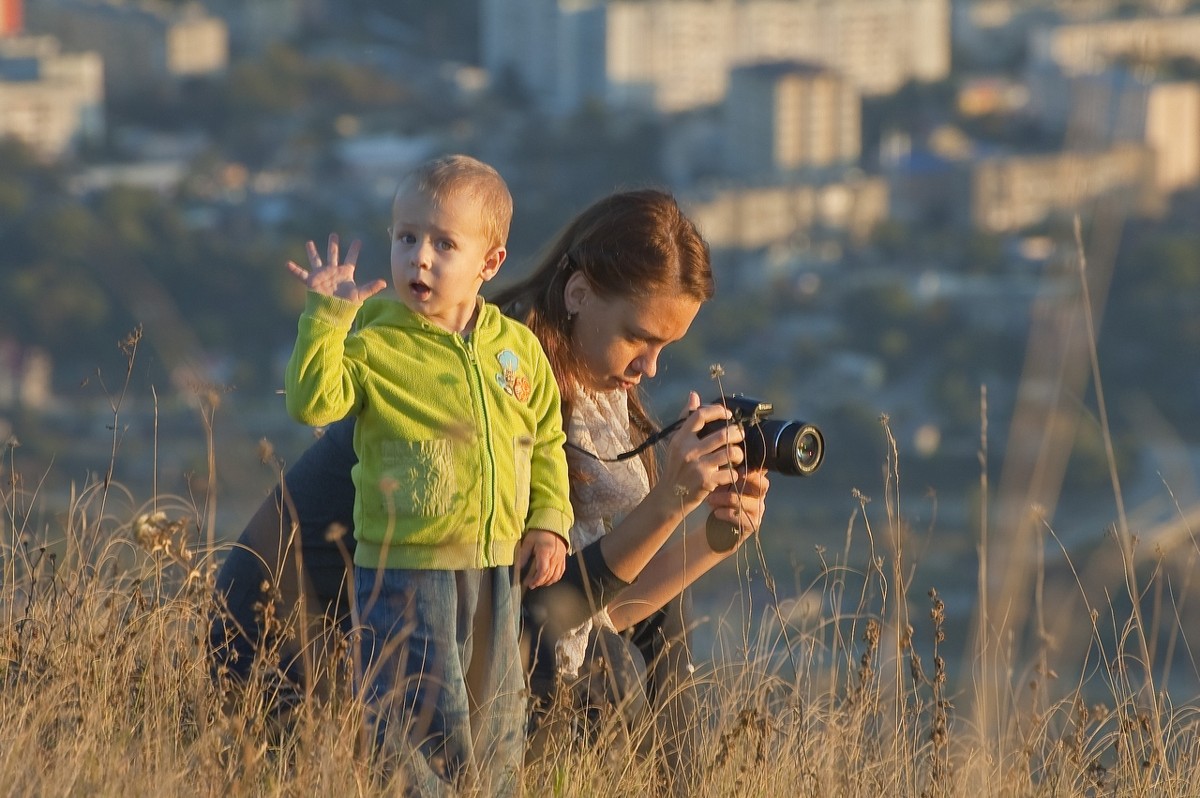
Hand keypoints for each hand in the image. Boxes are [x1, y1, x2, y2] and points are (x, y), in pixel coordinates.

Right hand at [286, 233, 386, 301]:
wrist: (332, 314)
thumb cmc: (346, 306)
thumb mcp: (360, 295)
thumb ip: (371, 288)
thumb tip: (385, 282)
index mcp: (345, 274)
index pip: (351, 259)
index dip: (354, 250)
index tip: (358, 240)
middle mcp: (333, 272)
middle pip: (333, 255)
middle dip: (333, 245)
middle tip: (334, 234)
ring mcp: (322, 276)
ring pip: (317, 260)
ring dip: (313, 252)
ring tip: (309, 243)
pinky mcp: (312, 282)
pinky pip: (301, 274)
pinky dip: (294, 270)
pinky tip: (287, 264)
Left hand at [517, 529, 566, 588]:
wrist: (552, 526)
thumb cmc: (539, 533)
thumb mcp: (528, 541)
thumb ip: (524, 554)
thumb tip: (518, 567)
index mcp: (545, 552)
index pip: (543, 570)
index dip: (536, 580)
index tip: (529, 583)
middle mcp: (555, 557)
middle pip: (549, 575)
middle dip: (539, 582)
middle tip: (531, 584)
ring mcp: (560, 559)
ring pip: (555, 576)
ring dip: (546, 582)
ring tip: (538, 582)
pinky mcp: (563, 559)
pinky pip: (560, 572)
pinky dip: (554, 578)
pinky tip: (548, 579)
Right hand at [656, 391, 747, 512]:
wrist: (668, 498)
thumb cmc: (675, 468)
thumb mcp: (675, 443)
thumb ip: (685, 420)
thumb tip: (694, 395)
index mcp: (680, 438)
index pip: (700, 415)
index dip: (718, 410)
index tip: (728, 414)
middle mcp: (688, 451)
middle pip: (722, 434)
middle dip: (737, 433)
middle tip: (740, 435)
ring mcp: (698, 467)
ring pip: (730, 453)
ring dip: (738, 454)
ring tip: (737, 455)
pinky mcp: (706, 482)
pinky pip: (730, 473)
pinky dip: (734, 473)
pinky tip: (731, 473)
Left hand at [706, 467, 768, 535]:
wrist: (715, 527)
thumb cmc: (719, 502)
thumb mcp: (722, 485)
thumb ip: (726, 472)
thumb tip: (722, 453)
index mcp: (754, 484)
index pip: (761, 472)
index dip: (752, 468)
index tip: (739, 467)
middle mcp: (759, 496)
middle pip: (763, 485)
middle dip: (746, 480)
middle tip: (730, 478)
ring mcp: (757, 511)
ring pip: (744, 500)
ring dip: (724, 499)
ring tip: (710, 499)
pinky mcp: (752, 524)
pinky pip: (739, 516)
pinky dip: (725, 513)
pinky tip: (716, 512)